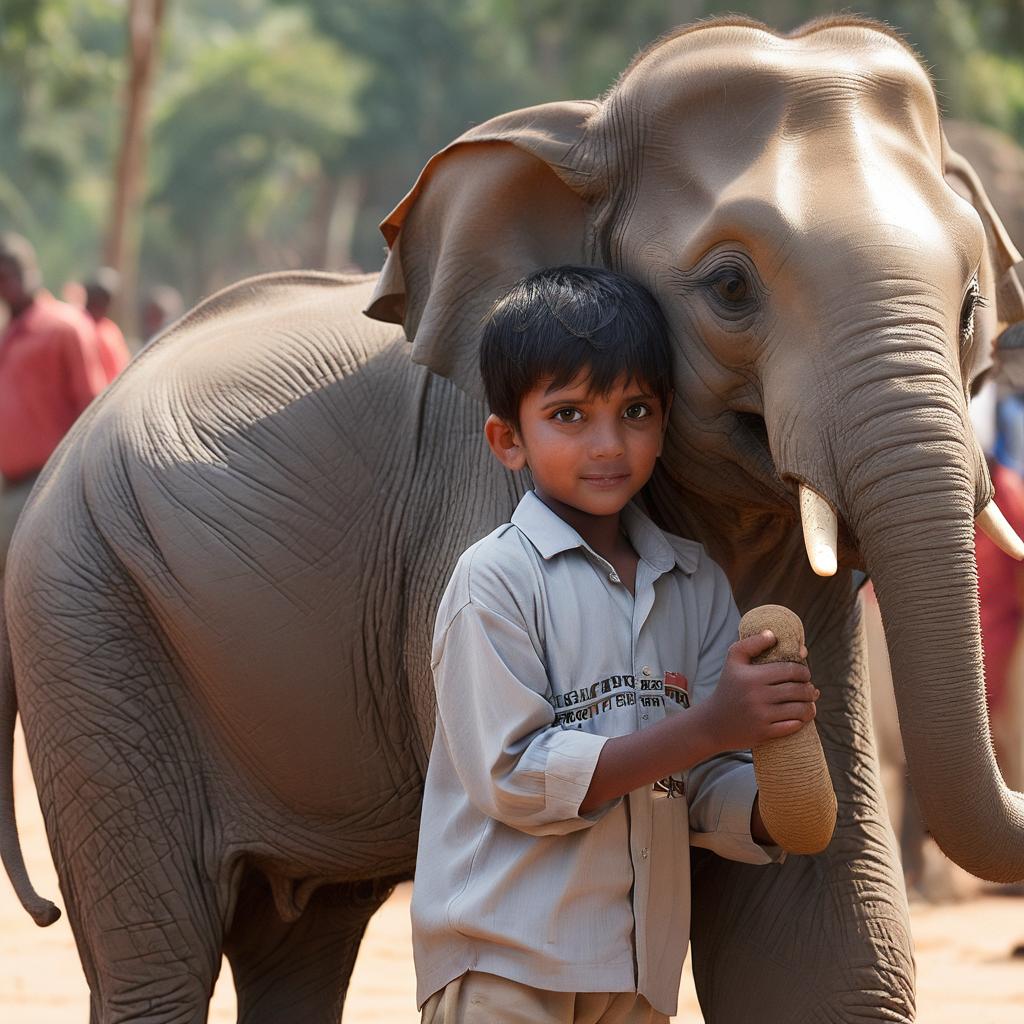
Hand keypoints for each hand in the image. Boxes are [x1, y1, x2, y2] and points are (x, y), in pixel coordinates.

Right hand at [699, 630, 818, 751]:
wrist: (713, 723)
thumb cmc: (728, 687)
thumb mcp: (733, 661)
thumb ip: (752, 643)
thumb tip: (773, 635)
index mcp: (752, 677)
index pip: (790, 670)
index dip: (803, 671)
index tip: (804, 674)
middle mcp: (757, 696)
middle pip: (798, 690)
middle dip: (809, 689)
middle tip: (810, 689)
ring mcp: (760, 716)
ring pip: (799, 709)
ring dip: (809, 706)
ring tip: (810, 702)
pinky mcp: (764, 733)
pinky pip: (793, 726)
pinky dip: (801, 721)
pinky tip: (801, 716)